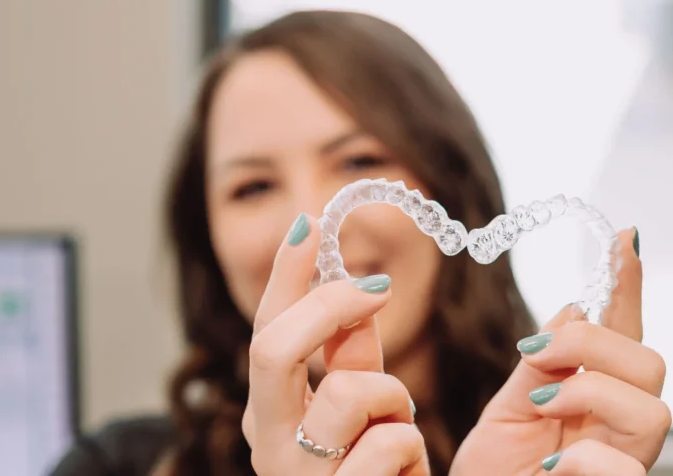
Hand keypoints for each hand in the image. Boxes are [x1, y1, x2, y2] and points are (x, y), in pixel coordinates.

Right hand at [243, 214, 429, 475]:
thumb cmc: (370, 472)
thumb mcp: (359, 406)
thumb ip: (350, 352)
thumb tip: (352, 283)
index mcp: (268, 412)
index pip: (264, 330)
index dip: (287, 276)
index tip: (313, 222)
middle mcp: (267, 443)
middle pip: (271, 347)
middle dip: (329, 307)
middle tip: (376, 288)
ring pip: (349, 391)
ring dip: (391, 396)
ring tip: (395, 421)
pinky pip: (391, 443)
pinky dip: (408, 445)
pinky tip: (402, 468)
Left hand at [451, 228, 670, 474]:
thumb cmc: (494, 475)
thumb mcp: (508, 410)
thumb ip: (541, 365)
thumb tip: (573, 308)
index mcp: (590, 402)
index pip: (620, 336)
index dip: (626, 287)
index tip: (624, 238)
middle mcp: (616, 431)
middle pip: (651, 363)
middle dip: (594, 344)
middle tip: (537, 355)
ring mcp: (620, 465)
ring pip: (652, 407)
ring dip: (590, 393)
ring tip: (542, 405)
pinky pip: (623, 469)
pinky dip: (581, 460)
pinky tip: (551, 465)